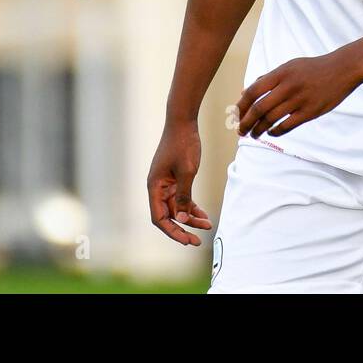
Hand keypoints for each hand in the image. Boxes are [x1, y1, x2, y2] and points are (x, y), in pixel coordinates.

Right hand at [146, 119, 213, 245]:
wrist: (183, 122)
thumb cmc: (182, 145)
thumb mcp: (187, 172)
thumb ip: (184, 196)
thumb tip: (183, 219)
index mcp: (154, 186)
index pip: (159, 217)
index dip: (172, 231)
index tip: (187, 240)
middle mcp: (158, 187)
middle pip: (169, 215)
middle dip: (183, 228)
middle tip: (198, 240)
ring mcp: (166, 183)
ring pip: (177, 207)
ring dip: (191, 217)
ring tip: (207, 225)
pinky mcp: (175, 178)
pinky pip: (183, 198)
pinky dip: (192, 206)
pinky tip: (204, 215)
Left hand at [237, 51, 362, 138]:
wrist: (342, 69)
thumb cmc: (312, 68)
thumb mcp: (289, 66)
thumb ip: (268, 78)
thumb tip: (245, 92)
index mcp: (280, 73)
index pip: (253, 92)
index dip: (241, 106)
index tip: (235, 115)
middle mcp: (288, 86)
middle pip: (259, 108)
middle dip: (246, 122)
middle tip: (240, 131)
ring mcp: (299, 100)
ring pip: (271, 119)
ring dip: (259, 130)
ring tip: (254, 135)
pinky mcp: (310, 112)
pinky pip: (287, 126)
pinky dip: (275, 132)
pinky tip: (271, 133)